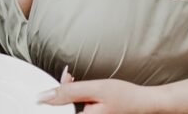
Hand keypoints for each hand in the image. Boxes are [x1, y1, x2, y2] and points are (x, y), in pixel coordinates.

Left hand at [38, 73, 163, 113]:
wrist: (143, 103)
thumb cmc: (124, 96)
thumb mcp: (95, 89)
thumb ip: (68, 92)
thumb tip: (43, 97)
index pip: (56, 112)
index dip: (53, 95)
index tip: (61, 80)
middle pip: (60, 110)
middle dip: (60, 92)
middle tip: (68, 76)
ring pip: (67, 109)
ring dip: (66, 94)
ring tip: (72, 79)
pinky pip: (76, 110)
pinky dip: (74, 98)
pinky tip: (78, 89)